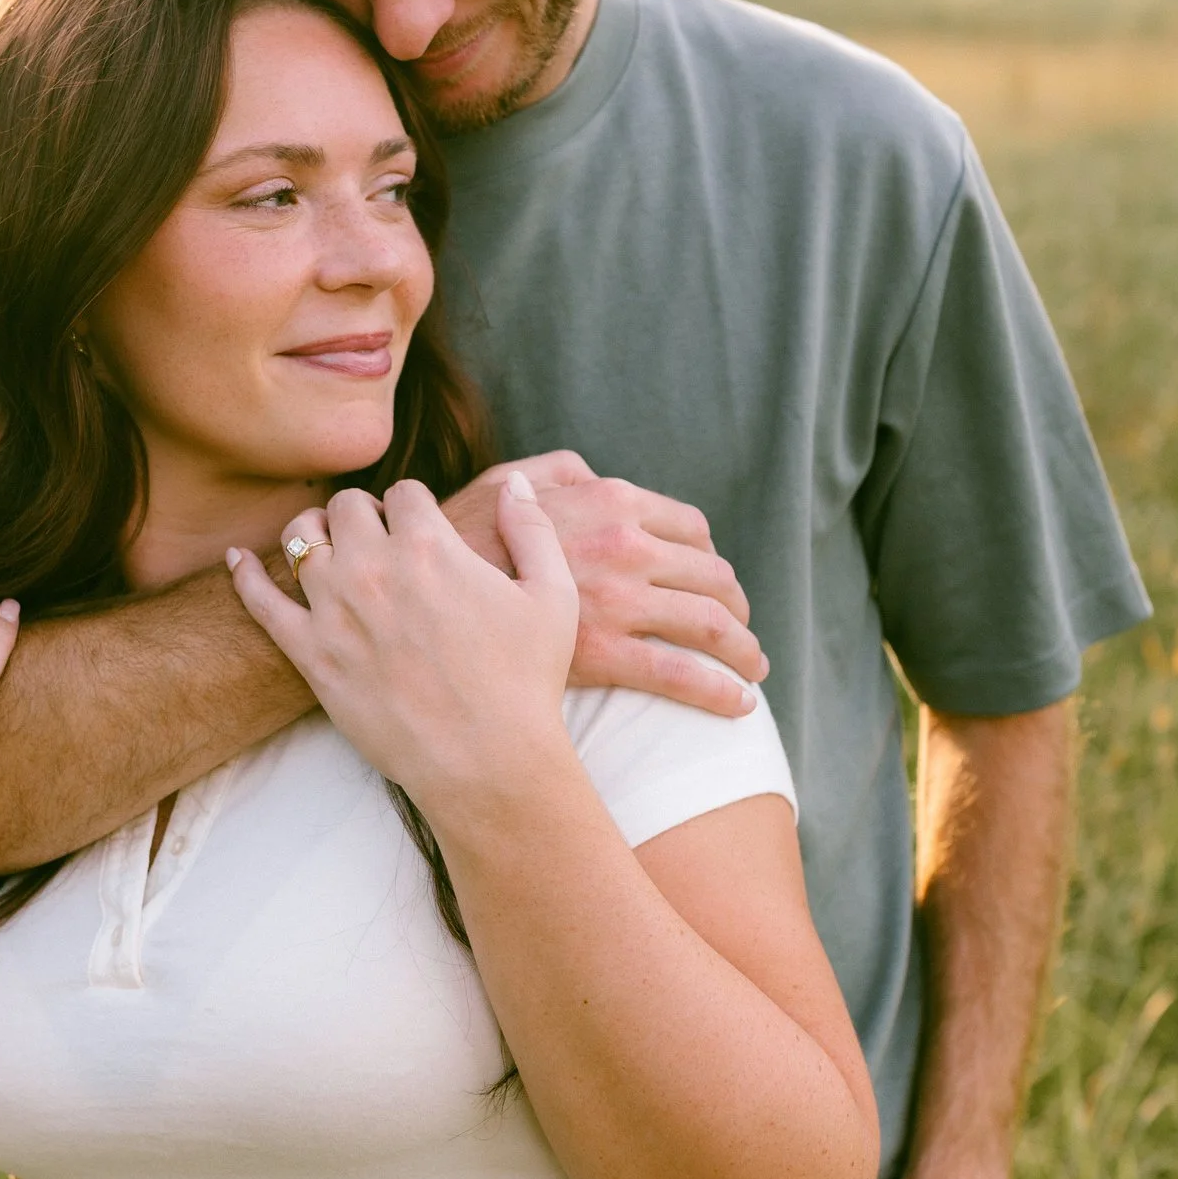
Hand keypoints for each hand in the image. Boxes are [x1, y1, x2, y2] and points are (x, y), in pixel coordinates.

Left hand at [229, 473, 576, 805]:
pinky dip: (244, 575)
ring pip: (300, 539)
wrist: (486, 761)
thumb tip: (514, 484)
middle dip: (363, 513)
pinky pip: (260, 602)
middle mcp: (375, 568)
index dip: (414, 507)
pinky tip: (237, 561)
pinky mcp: (310, 654)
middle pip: (347, 506)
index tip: (419, 528)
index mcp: (431, 546)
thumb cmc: (525, 682)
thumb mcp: (552, 597)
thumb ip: (533, 530)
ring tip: (324, 546)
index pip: (406, 493)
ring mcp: (335, 610)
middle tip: (374, 536)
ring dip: (313, 534)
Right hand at [441, 452, 765, 717]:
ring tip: (752, 668)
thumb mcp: (506, 481)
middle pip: (712, 577)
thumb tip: (588, 475)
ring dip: (743, 649)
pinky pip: (683, 674)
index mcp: (609, 501)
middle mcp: (626, 544)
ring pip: (711, 624)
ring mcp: (621, 599)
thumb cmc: (460, 541)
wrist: (425, 598)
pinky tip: (740, 706)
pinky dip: (723, 690)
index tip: (712, 582)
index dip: (708, 558)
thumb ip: (556, 473)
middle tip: (740, 631)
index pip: (690, 528)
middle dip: (735, 606)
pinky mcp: (609, 652)